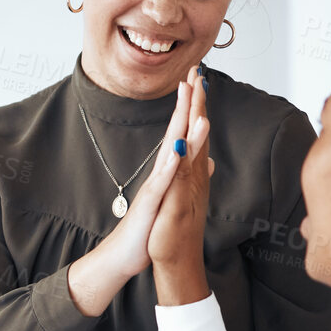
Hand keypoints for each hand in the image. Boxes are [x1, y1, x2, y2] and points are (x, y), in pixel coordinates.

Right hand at [66, 71, 201, 315]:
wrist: (124, 255)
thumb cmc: (147, 230)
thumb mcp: (171, 201)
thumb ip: (185, 177)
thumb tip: (205, 162)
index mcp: (169, 173)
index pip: (184, 135)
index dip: (192, 109)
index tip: (199, 82)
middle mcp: (161, 174)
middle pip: (176, 133)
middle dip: (185, 104)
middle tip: (193, 74)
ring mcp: (155, 188)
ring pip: (172, 153)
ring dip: (183, 128)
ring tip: (194, 105)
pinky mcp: (150, 204)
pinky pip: (162, 182)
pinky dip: (171, 165)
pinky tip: (178, 150)